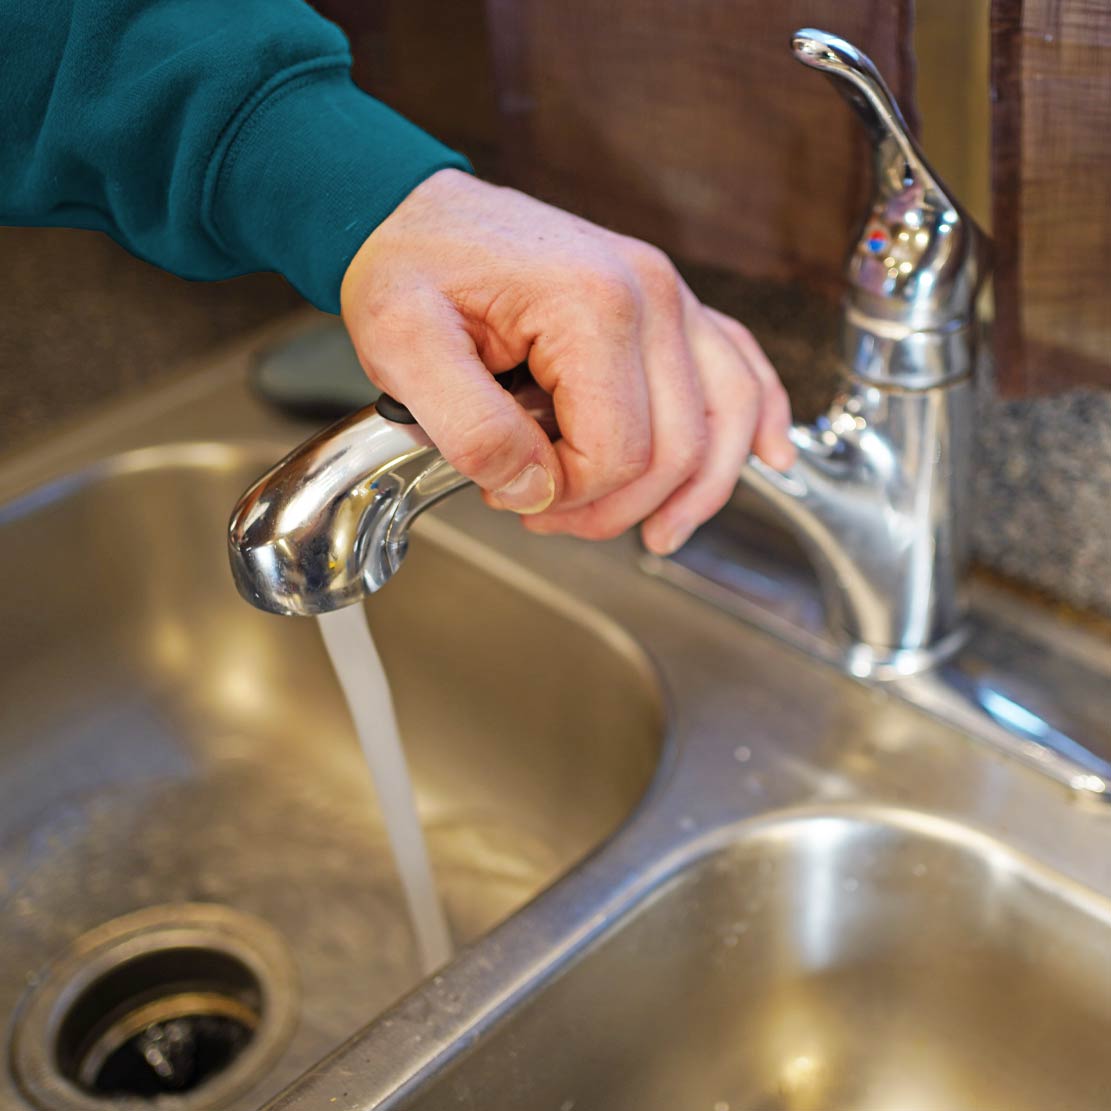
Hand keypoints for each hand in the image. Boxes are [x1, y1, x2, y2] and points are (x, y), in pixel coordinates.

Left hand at [340, 169, 794, 554]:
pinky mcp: (667, 305)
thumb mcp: (404, 348)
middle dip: (619, 506)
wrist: (414, 215)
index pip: (619, 451)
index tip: (515, 497)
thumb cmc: (410, 268)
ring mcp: (668, 296)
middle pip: (680, 445)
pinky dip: (760, 419)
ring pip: (727, 416)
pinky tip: (772, 458)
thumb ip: (471, 431)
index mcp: (592, 305)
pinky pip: (739, 365)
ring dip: (703, 488)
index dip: (572, 498)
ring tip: (663, 534)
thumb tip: (536, 490)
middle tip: (551, 518)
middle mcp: (651, 294)